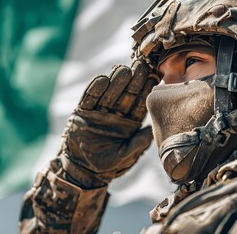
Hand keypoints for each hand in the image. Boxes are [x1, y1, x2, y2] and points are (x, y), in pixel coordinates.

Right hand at [60, 60, 158, 186]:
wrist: (82, 170)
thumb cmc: (107, 167)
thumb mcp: (125, 157)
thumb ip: (138, 144)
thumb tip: (151, 131)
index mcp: (130, 123)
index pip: (139, 103)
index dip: (146, 90)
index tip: (154, 77)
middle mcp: (116, 114)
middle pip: (126, 93)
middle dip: (133, 80)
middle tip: (141, 66)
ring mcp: (100, 111)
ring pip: (109, 92)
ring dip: (116, 80)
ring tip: (123, 69)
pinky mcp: (83, 112)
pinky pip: (89, 98)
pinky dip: (95, 89)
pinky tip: (102, 79)